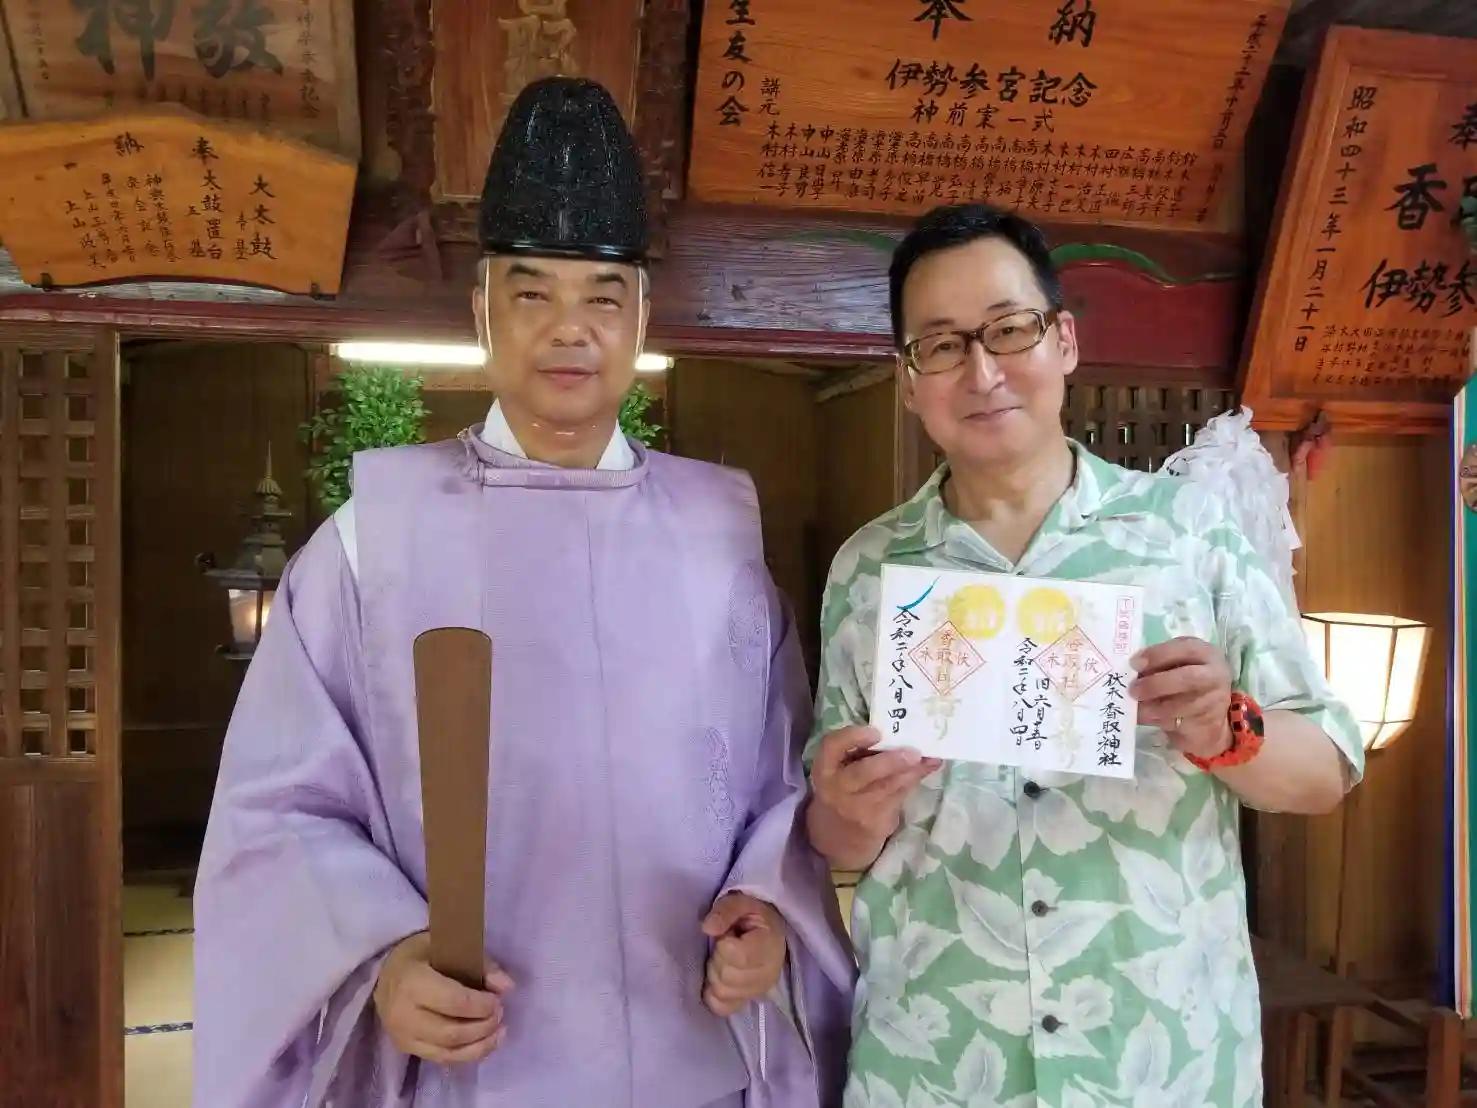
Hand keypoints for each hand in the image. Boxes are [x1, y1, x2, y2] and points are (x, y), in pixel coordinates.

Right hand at [373, 931, 515, 1063]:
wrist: (384, 973)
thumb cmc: (420, 954)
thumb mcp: (449, 945)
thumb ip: (480, 964)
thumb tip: (507, 987)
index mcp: (412, 982)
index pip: (454, 1002)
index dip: (482, 1005)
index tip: (498, 999)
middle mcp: (404, 1015)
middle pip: (452, 1032)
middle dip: (483, 1026)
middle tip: (500, 1013)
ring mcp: (403, 1036)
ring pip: (448, 1052)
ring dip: (480, 1045)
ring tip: (499, 1031)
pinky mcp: (407, 1049)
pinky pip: (442, 1059)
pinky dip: (468, 1055)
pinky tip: (486, 1043)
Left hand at [700, 893, 786, 1016]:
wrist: (767, 929)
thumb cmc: (753, 914)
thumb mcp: (741, 901)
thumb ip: (725, 911)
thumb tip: (707, 928)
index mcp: (769, 946)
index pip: (735, 956)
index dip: (723, 944)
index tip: (729, 934)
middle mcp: (768, 974)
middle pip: (726, 977)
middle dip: (717, 959)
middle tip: (724, 945)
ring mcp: (759, 991)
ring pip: (722, 993)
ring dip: (714, 974)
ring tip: (724, 959)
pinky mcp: (747, 1001)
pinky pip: (723, 1008)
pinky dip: (714, 994)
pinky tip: (718, 978)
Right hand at [809, 725, 940, 841]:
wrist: (838, 838)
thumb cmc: (843, 792)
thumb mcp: (840, 772)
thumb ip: (859, 754)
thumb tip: (896, 731)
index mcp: (825, 769)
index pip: (832, 746)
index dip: (853, 737)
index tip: (876, 731)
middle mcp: (837, 789)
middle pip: (863, 773)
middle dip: (891, 761)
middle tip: (914, 752)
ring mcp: (857, 808)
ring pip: (888, 785)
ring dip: (913, 770)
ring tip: (930, 756)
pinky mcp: (877, 822)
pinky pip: (900, 796)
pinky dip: (916, 779)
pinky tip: (930, 767)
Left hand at [1130, 637, 1233, 760]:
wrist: (1207, 714)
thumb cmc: (1184, 680)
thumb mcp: (1176, 663)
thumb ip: (1159, 662)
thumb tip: (1132, 667)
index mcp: (1206, 654)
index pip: (1185, 649)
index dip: (1158, 655)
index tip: (1134, 663)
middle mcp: (1214, 676)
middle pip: (1188, 678)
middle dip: (1156, 684)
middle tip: (1133, 690)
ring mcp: (1213, 702)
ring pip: (1183, 705)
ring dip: (1154, 707)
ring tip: (1135, 706)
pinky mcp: (1207, 724)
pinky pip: (1179, 723)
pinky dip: (1157, 720)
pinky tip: (1144, 717)